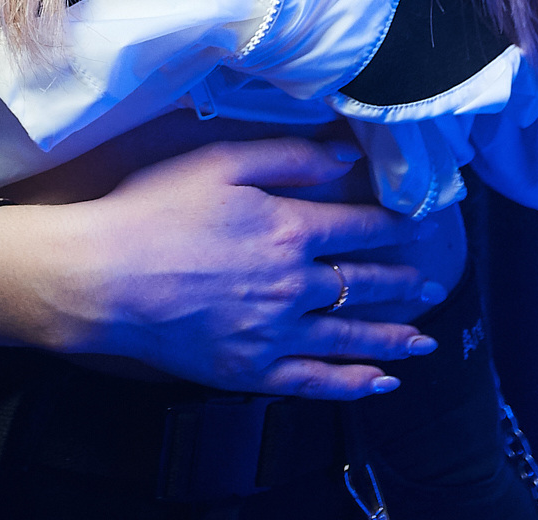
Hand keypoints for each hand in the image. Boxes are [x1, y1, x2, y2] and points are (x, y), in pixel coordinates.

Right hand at [0, 136, 441, 398]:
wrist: (103, 275)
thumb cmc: (155, 208)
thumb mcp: (219, 160)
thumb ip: (287, 156)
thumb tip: (344, 153)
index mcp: (288, 227)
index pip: (357, 226)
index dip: (392, 225)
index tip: (417, 225)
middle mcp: (293, 284)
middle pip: (363, 283)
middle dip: (404, 283)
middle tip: (434, 284)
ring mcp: (275, 332)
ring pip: (351, 337)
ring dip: (394, 337)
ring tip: (425, 339)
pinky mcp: (252, 369)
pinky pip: (317, 381)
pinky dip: (355, 383)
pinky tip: (382, 382)